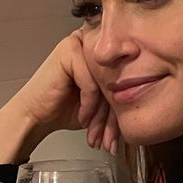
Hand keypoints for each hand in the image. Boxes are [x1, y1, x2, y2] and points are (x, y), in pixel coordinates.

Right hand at [0, 31, 120, 162]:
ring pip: (105, 82)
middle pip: (116, 79)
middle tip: (110, 140)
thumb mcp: (100, 103)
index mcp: (101, 51)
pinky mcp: (69, 51)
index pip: (124, 77)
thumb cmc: (65, 109)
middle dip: (114, 114)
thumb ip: (119, 95)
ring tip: (96, 133)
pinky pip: (91, 83)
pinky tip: (83, 118)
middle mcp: (91, 42)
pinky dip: (88, 104)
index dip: (124, 107)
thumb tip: (147, 101)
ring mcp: (80, 44)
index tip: (120, 134)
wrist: (35, 116)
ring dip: (102, 113)